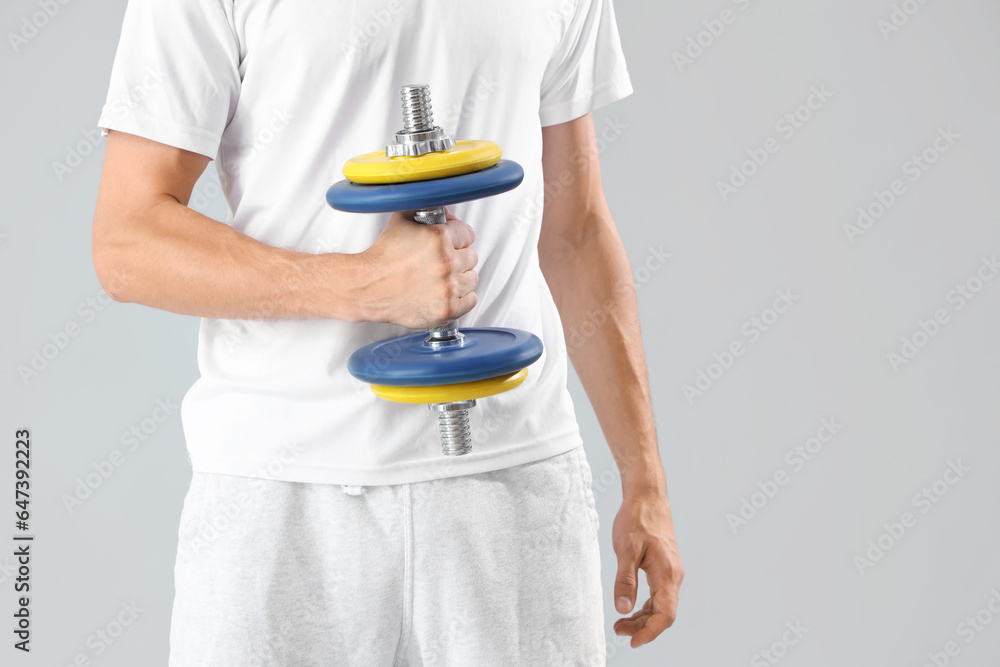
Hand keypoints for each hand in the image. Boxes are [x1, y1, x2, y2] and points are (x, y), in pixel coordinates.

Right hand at [359, 208, 477, 328]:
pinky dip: (461, 298)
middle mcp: (446, 263)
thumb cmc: (382, 258)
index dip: (458, 238)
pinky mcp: (446, 309)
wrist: (367, 287)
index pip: (468, 234)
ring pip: (472, 279)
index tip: (452, 243)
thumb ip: (425, 208)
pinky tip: (447, 292)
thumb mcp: (401, 220)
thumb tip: (445, 211)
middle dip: (458, 257)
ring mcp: (448, 288)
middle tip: (441, 261)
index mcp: (438, 238)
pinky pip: (470, 300)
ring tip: (443, 278)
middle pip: (472, 257)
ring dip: (460, 277)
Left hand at [611, 486, 683, 647]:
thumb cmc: (637, 519)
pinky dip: (646, 606)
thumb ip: (625, 580)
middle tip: (618, 631)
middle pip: (663, 613)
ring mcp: (671, 572)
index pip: (665, 614)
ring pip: (661, 605)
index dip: (650, 632)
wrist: (647, 497)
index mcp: (667, 573)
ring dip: (643, 618)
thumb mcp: (626, 550)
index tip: (632, 642)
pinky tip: (631, 607)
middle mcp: (674, 575)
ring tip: (621, 623)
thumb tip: (623, 609)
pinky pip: (659, 595)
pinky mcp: (665, 567)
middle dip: (642, 627)